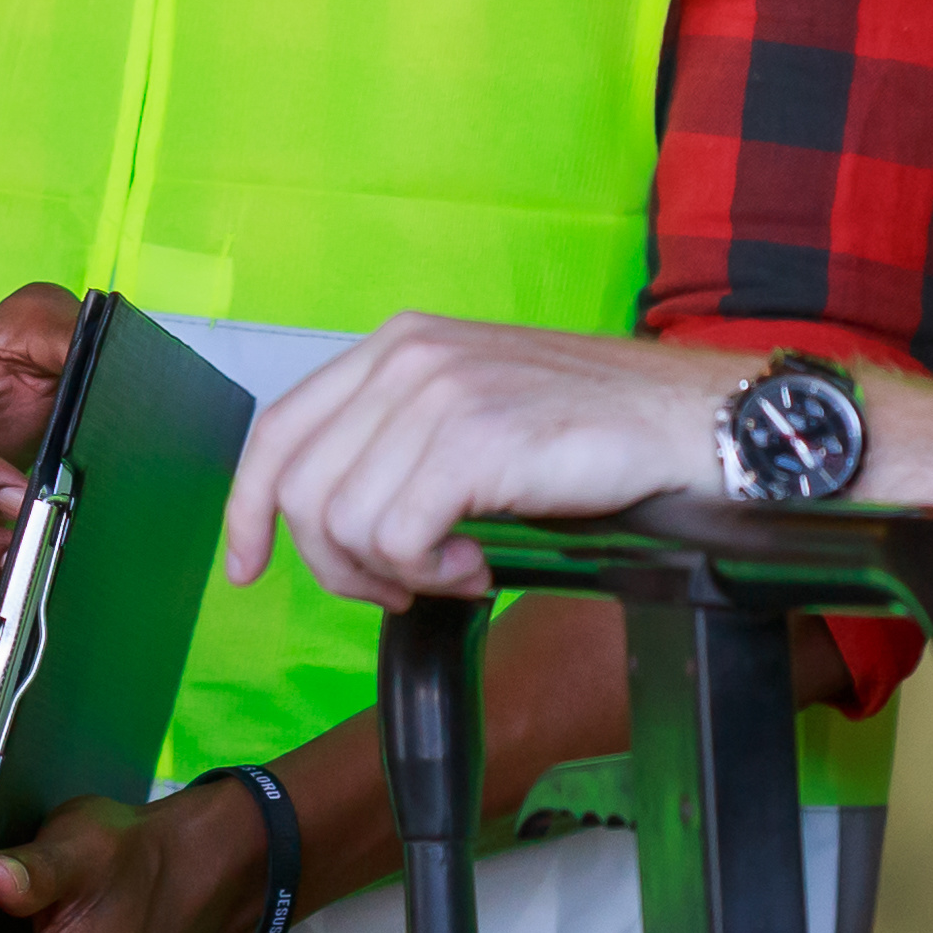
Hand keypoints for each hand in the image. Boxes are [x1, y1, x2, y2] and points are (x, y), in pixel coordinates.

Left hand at [223, 317, 727, 604]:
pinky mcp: (474, 439)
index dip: (247, 507)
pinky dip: (430, 575)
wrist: (685, 422)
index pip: (279, 429)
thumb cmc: (589, 430)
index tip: (249, 567)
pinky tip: (476, 568)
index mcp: (396, 345)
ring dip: (395, 574)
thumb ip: (400, 447)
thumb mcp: (473, 415)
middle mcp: (406, 357)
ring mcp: (439, 393)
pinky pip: (399, 539)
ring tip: (456, 568)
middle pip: (302, 489)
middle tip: (401, 586)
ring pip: (346, 521)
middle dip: (337, 565)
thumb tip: (340, 532)